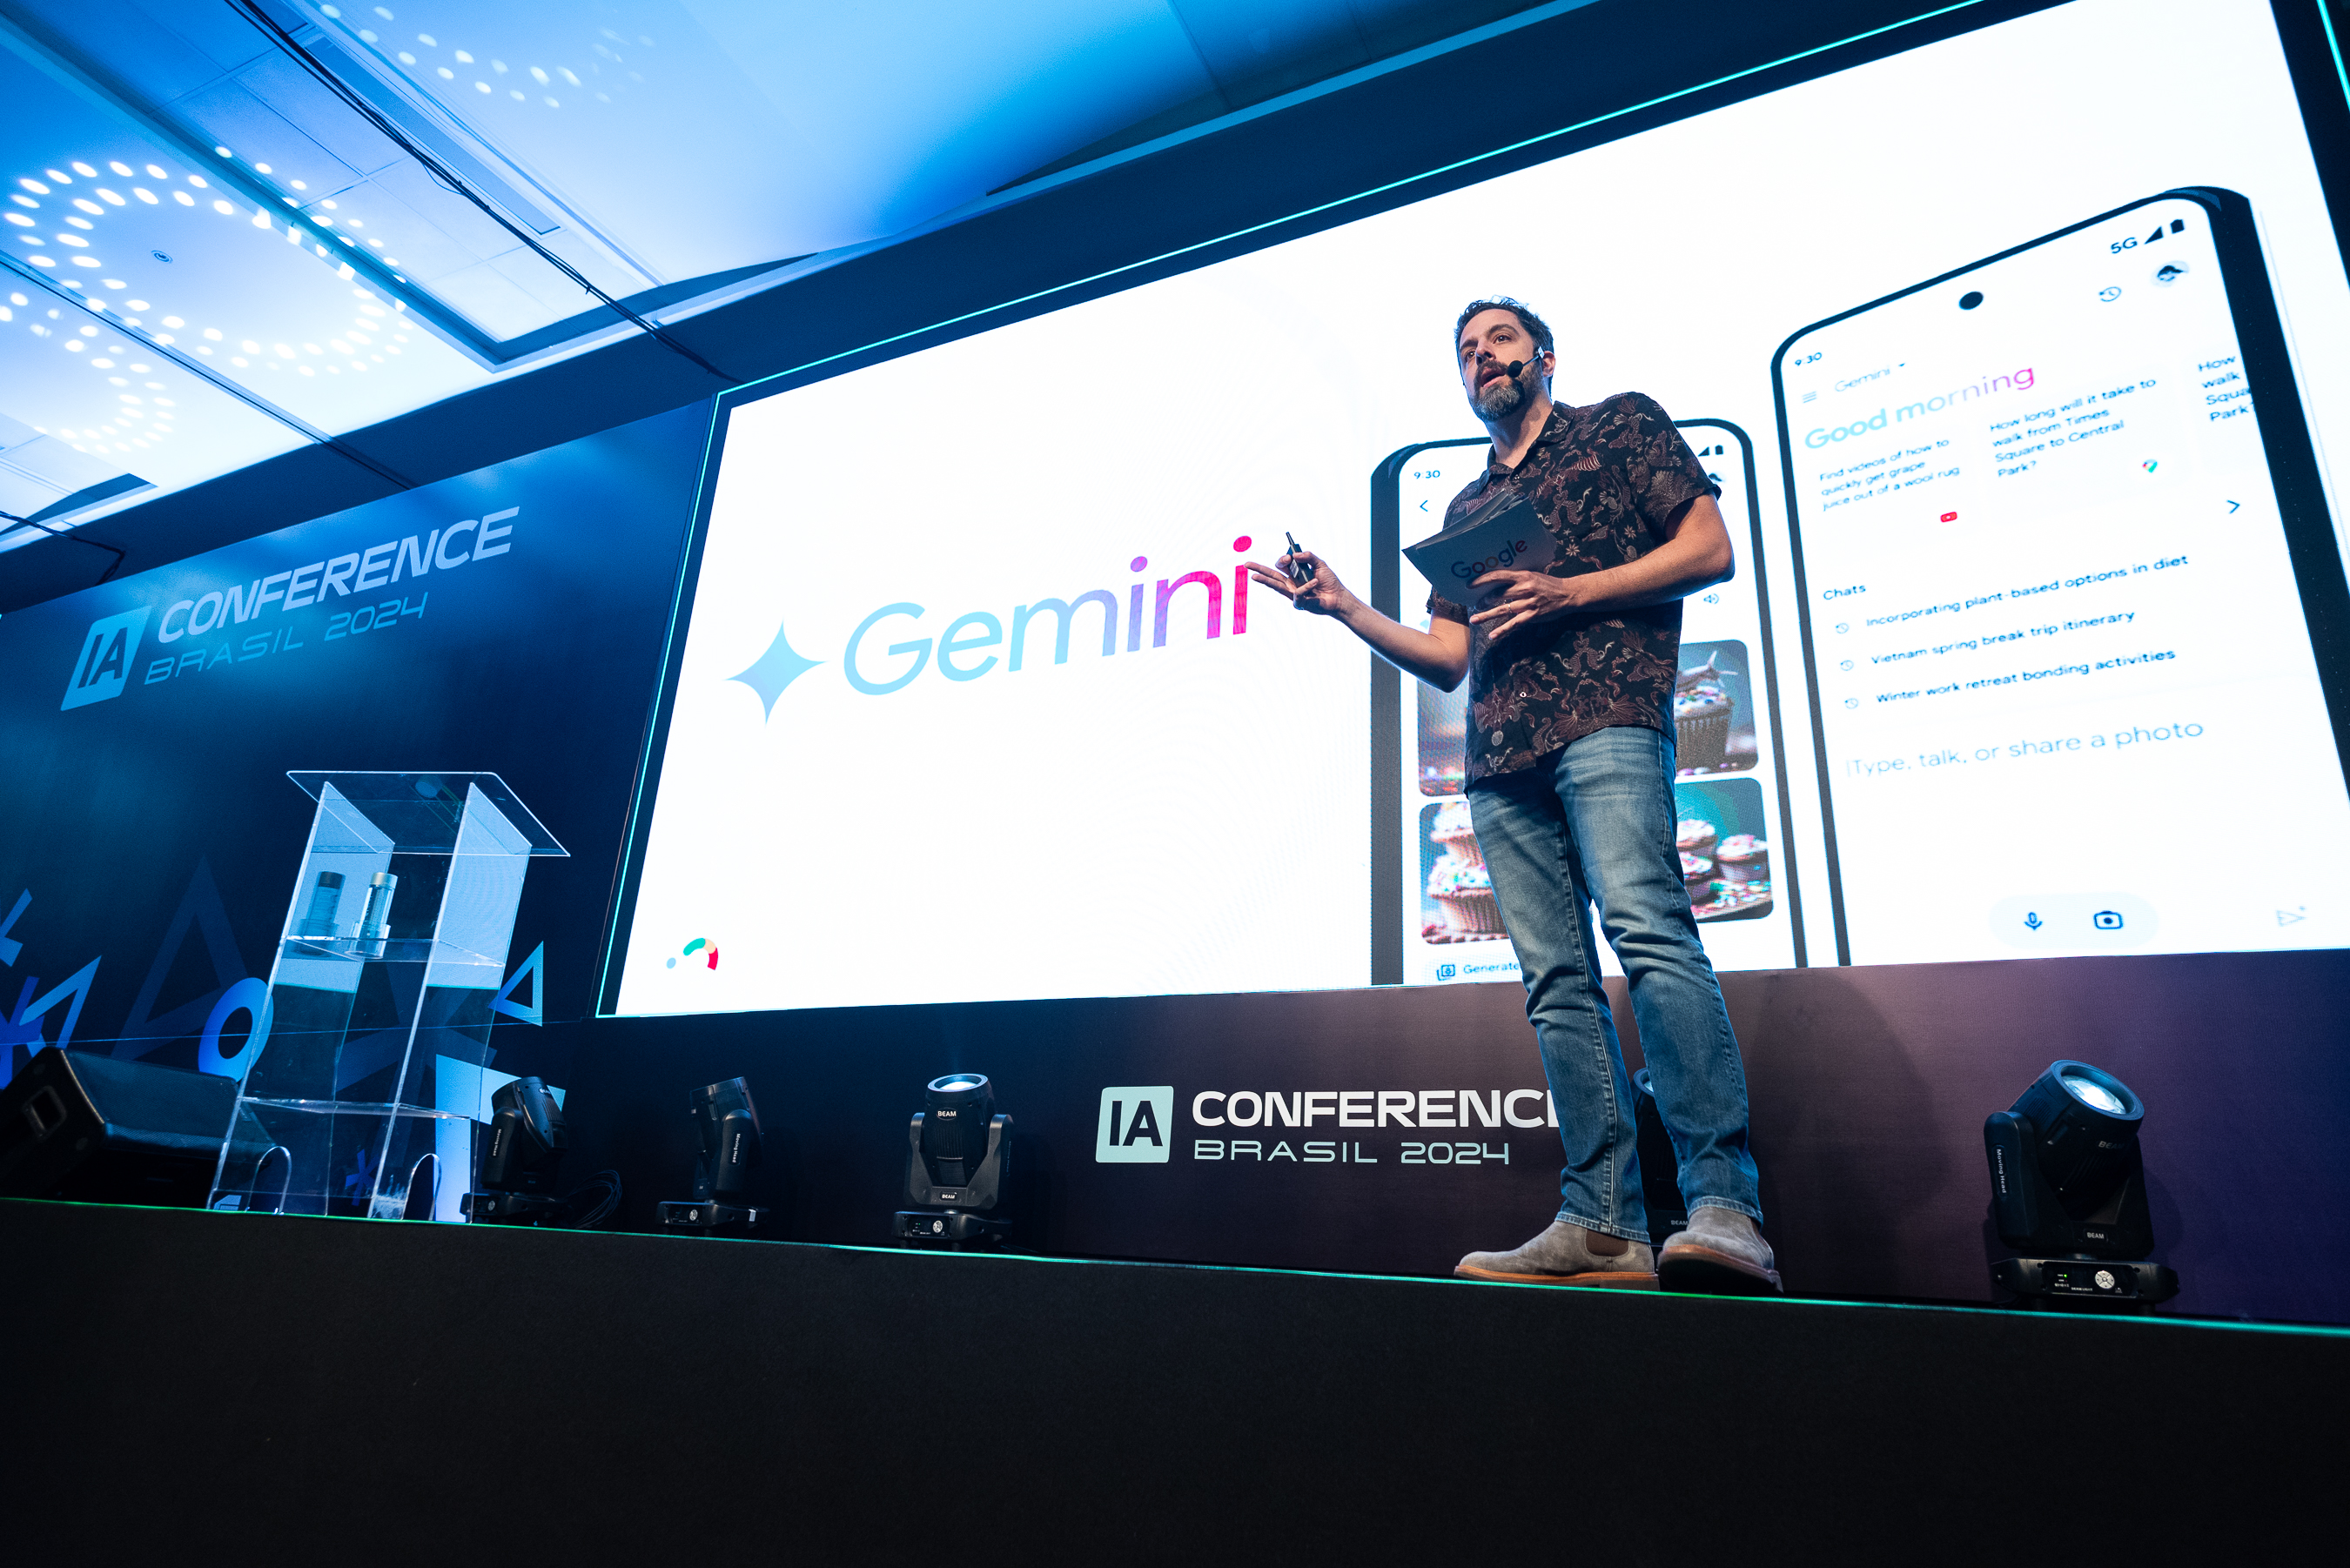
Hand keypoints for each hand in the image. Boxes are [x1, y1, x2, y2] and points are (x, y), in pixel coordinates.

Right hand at [1243, 550, 1353, 616]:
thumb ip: (1308, 557)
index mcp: (1294, 573)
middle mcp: (1291, 583)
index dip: (1283, 559)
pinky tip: (1315, 582)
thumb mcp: (1320, 564)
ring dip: (1264, 580)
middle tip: (1246, 564)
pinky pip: (1299, 592)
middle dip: (1258, 569)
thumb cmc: (1329, 582)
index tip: (1290, 558)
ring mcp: (1293, 593)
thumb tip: (1295, 555)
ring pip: (1275, 585)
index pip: (1281, 565)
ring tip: (1253, 576)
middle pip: (1271, 575)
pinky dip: (1307, 586)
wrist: (1338, 597)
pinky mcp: (1299, 603)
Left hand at [1467, 568, 1583, 640]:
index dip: (1482, 580)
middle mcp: (1524, 588)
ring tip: (1474, 619)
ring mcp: (1528, 603)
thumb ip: (1517, 578)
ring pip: (1503, 610)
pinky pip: (1513, 624)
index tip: (1469, 585)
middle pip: (1498, 595)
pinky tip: (1492, 636)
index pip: (1498, 576)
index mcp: (1523, 576)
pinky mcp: (1532, 616)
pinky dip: (1502, 630)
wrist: (1568, 594)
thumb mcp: (1533, 575)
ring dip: (1487, 615)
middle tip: (1476, 604)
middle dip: (1484, 600)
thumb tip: (1498, 580)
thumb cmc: (1549, 584)